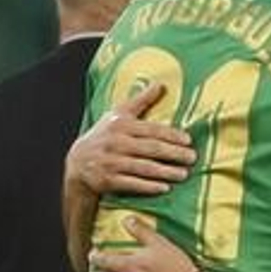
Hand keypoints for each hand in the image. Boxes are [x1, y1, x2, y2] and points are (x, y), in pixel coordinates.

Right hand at [66, 83, 194, 196]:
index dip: (170, 135)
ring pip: (142, 168)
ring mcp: (110, 162)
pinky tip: (164, 188)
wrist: (78, 162)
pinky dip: (148, 187)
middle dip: (173, 154)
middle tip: (192, 158)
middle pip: (149, 149)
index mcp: (120, 125)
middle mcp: (115, 143)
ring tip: (183, 174)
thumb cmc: (105, 136)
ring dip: (164, 172)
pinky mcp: (106, 180)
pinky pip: (131, 184)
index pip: (150, 130)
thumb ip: (141, 101)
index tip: (188, 140)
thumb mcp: (119, 115)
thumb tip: (160, 84)